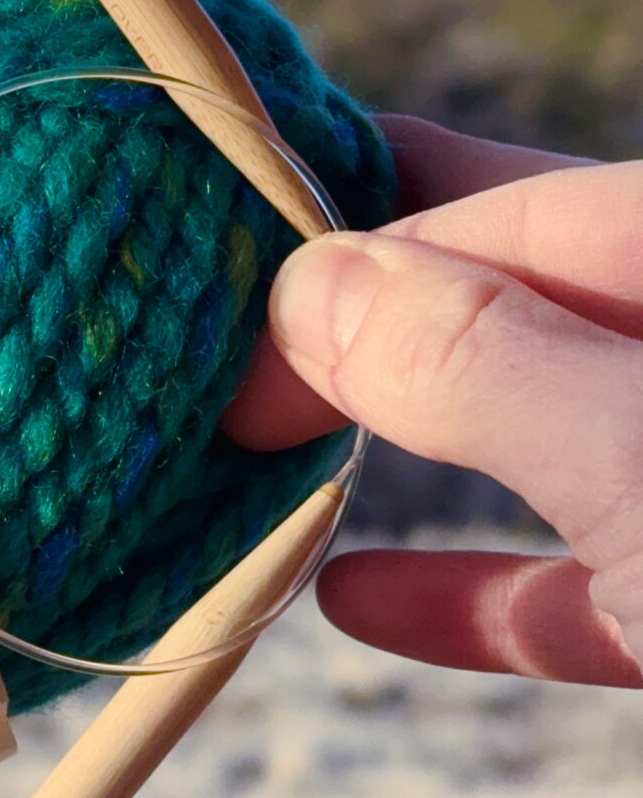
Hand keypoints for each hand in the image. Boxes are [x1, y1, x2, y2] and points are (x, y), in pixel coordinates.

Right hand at [227, 113, 642, 686]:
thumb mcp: (637, 450)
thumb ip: (480, 361)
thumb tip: (310, 285)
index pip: (491, 200)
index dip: (340, 243)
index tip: (204, 310)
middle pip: (503, 302)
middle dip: (356, 327)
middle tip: (197, 363)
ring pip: (535, 436)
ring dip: (393, 449)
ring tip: (248, 455)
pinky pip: (581, 578)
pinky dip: (469, 591)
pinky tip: (349, 598)